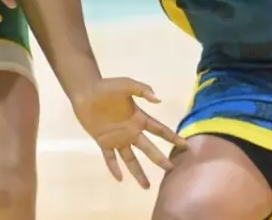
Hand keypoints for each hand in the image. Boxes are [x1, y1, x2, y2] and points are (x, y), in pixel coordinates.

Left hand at [73, 77, 189, 188]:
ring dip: (138, 172)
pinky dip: (114, 168)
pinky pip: (110, 158)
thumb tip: (159, 100)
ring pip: (131, 159)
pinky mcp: (103, 142)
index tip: (186, 146)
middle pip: (149, 148)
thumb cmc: (107, 87)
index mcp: (139, 119)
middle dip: (159, 159)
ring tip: (146, 187)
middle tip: (171, 169)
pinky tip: (120, 178)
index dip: (173, 138)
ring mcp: (118, 139)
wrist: (86, 92)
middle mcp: (131, 132)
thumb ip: (142, 90)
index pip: (160, 130)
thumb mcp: (127, 84)